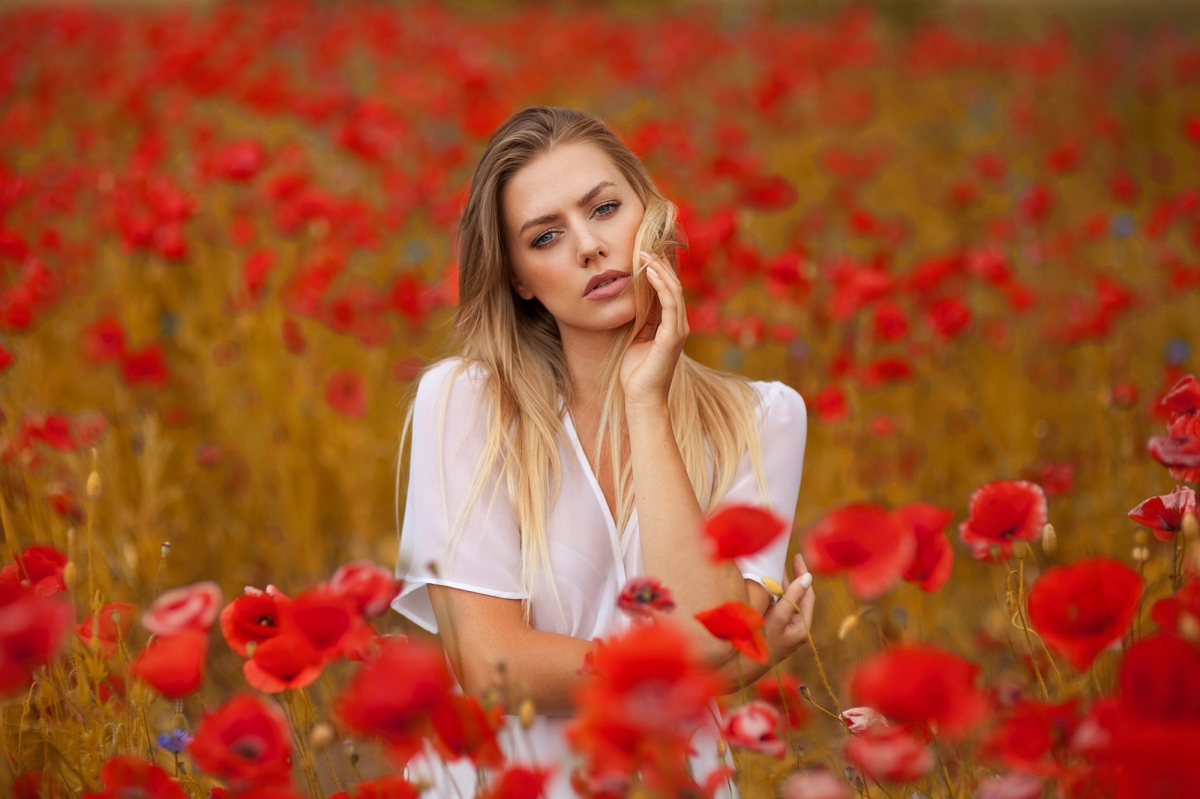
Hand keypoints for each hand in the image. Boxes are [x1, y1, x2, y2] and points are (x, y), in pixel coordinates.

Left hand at [620, 251, 688, 408]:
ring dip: (659, 269)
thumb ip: (642, 320)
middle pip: (674, 285)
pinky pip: (669, 304)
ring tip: (644, 253)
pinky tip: (648, 272)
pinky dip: (660, 285)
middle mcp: (679, 325)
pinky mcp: (673, 337)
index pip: (668, 290)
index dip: (659, 270)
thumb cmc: (636, 373)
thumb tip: (636, 299)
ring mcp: (678, 330)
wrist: (641, 399)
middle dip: (660, 263)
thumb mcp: (637, 339)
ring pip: (673, 290)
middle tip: (643, 245)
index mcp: (671, 325)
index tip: (644, 251)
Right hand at [762, 553, 814, 662]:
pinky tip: (765, 584)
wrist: (742, 666)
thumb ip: (792, 597)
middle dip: (791, 577)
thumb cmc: (761, 642)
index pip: (808, 594)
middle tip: (783, 559)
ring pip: (785, 600)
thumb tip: (807, 577)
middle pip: (797, 596)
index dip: (804, 575)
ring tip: (774, 568)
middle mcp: (795, 627)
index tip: (797, 557)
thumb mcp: (778, 618)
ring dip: (780, 584)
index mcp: (802, 626)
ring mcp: (784, 628)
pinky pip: (776, 606)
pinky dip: (772, 593)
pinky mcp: (773, 628)